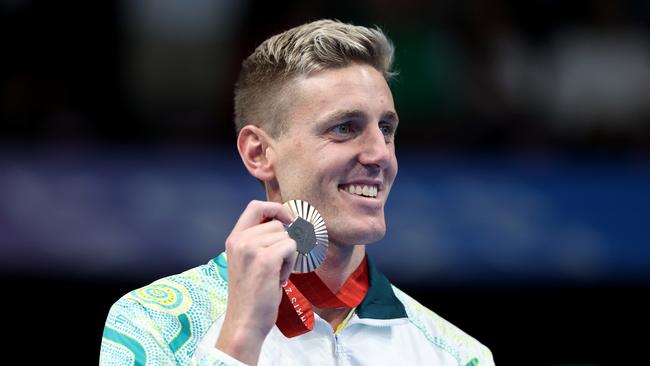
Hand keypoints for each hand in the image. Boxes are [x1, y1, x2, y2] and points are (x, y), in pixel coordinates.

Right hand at [216, 200, 296, 364]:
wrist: (244, 322)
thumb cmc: (251, 295)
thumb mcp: (248, 260)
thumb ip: (260, 240)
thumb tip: (288, 223)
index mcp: (234, 239)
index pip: (255, 206)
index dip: (276, 208)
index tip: (288, 220)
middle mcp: (240, 240)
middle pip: (277, 223)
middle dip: (285, 242)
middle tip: (276, 266)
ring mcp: (251, 248)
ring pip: (287, 236)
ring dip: (288, 255)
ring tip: (276, 274)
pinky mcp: (265, 260)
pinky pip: (291, 247)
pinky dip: (291, 263)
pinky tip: (279, 279)